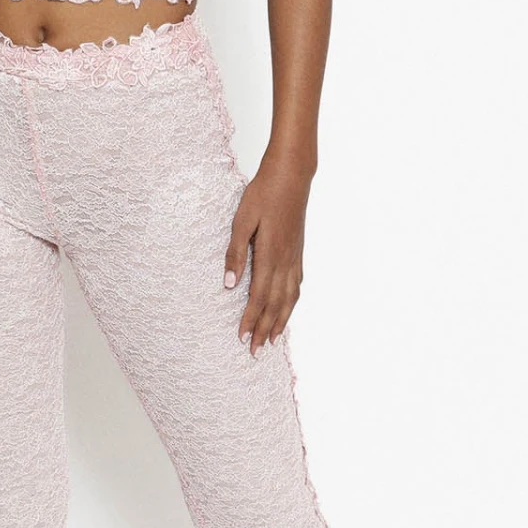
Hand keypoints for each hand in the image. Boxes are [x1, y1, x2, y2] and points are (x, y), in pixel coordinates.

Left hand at [223, 155, 310, 354]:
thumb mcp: (242, 220)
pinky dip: (292, 303)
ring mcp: (295, 257)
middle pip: (275, 304)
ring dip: (280, 321)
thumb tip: (229, 284)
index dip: (250, 320)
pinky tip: (288, 308)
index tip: (242, 338)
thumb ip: (235, 252)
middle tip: (255, 352)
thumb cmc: (263, 193)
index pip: (258, 297)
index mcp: (269, 255)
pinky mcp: (299, 251)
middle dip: (265, 330)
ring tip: (272, 341)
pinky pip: (297, 285)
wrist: (292, 175)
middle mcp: (285, 261)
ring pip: (289, 298)